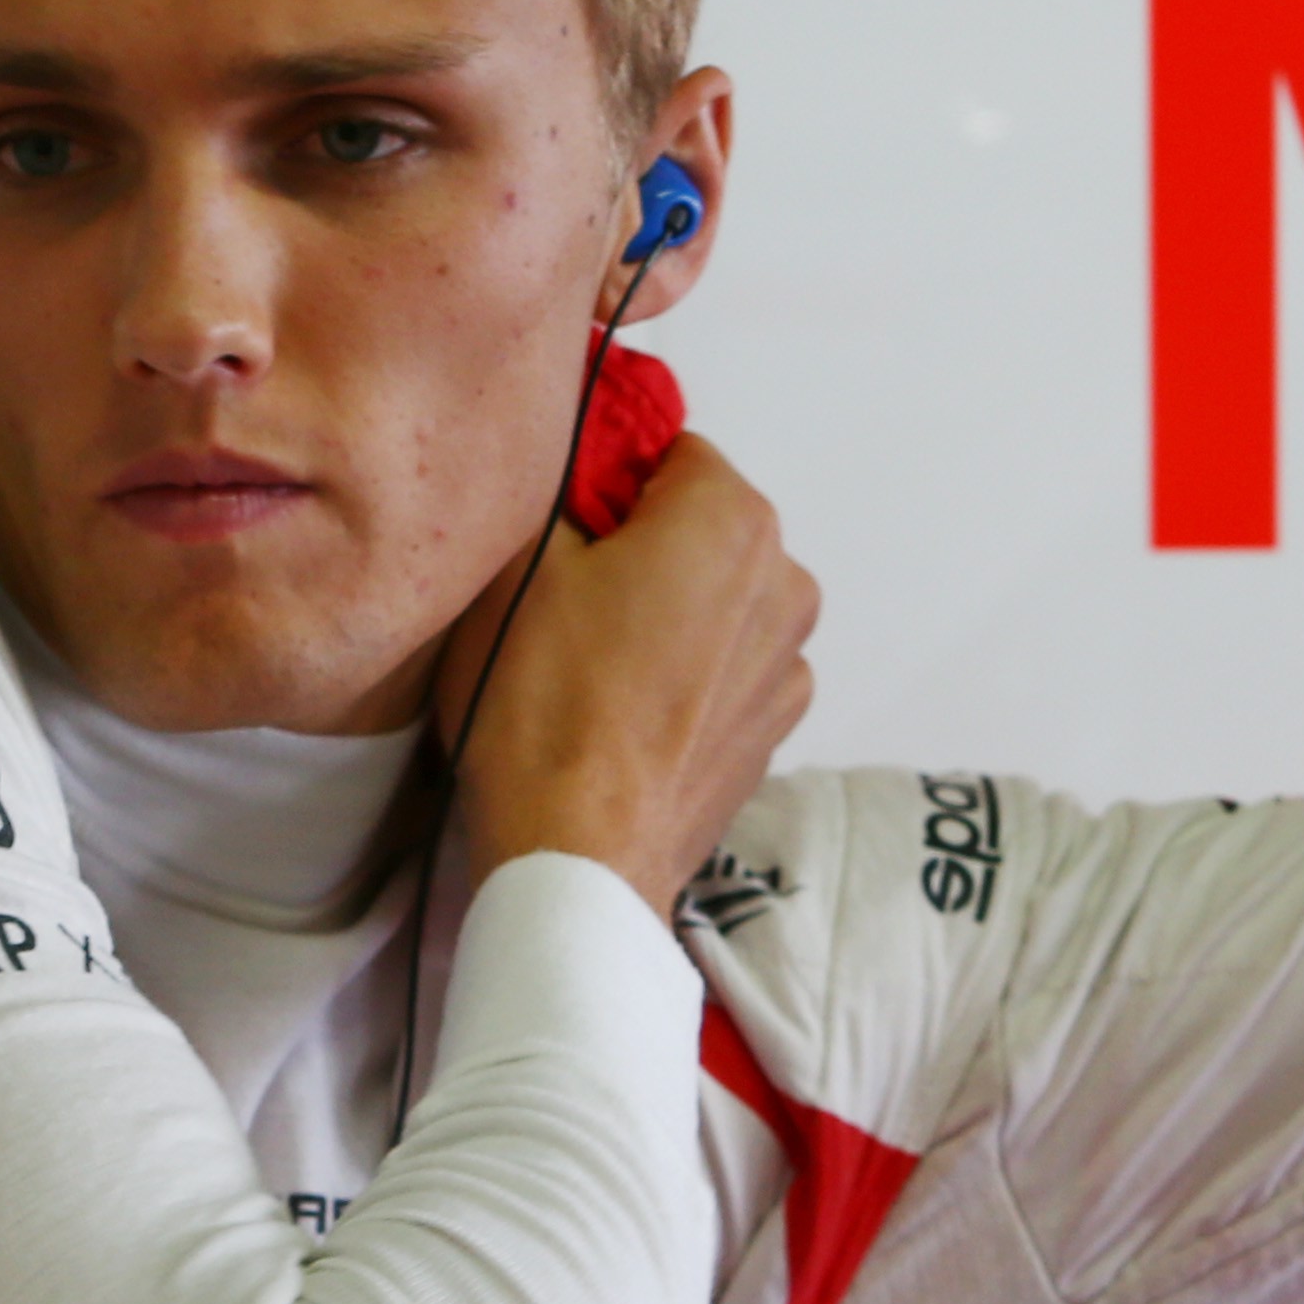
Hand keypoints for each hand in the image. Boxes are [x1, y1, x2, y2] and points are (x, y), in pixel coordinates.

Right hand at [438, 430, 817, 910]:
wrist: (578, 852)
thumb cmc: (545, 710)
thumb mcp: (518, 559)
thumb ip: (557, 484)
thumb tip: (572, 462)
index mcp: (730, 519)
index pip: (665, 451)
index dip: (602, 481)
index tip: (560, 524)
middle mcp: (783, 582)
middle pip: (698, 527)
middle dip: (638, 545)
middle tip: (562, 597)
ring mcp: (786, 663)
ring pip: (714, 600)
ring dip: (664, 612)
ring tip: (587, 663)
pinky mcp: (771, 728)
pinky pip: (724, 669)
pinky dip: (683, 675)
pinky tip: (621, 709)